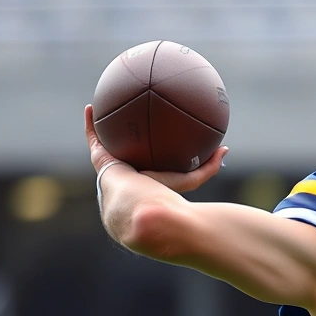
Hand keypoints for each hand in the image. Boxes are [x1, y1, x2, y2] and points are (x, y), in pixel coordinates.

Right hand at [84, 104, 226, 193]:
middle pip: (127, 154)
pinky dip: (91, 124)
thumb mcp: (190, 180)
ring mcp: (113, 171)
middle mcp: (128, 178)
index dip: (151, 155)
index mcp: (148, 183)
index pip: (150, 167)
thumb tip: (224, 149)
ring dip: (107, 130)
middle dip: (128, 141)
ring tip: (107, 111)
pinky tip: (91, 106)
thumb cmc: (165, 197)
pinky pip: (94, 140)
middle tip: (132, 123)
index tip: (155, 140)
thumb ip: (208, 167)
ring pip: (108, 146)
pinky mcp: (101, 163)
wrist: (139, 208)